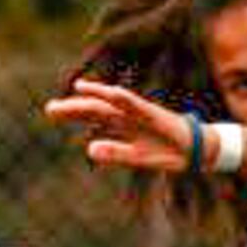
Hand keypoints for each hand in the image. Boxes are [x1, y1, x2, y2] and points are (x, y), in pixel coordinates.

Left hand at [44, 79, 200, 172]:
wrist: (196, 151)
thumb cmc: (166, 152)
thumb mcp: (136, 157)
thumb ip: (115, 153)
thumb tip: (89, 150)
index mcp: (122, 124)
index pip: (93, 114)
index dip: (72, 112)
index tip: (50, 111)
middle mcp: (128, 115)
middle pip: (97, 107)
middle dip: (75, 107)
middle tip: (50, 109)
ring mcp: (141, 114)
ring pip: (114, 102)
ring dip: (97, 96)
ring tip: (77, 89)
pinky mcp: (156, 115)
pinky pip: (139, 105)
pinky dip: (126, 98)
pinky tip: (111, 92)